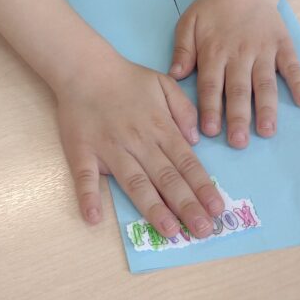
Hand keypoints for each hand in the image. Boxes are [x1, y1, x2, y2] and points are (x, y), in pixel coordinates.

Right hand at [55, 58, 224, 238]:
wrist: (84, 68)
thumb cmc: (126, 78)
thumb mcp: (164, 83)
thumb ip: (184, 109)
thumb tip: (195, 139)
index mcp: (160, 128)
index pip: (186, 163)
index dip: (203, 187)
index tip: (217, 209)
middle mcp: (139, 142)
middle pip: (167, 178)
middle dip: (188, 206)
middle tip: (204, 230)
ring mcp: (110, 149)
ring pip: (135, 183)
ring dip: (154, 208)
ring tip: (171, 231)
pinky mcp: (83, 152)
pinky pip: (85, 177)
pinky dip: (88, 197)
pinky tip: (93, 218)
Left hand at [170, 0, 299, 146]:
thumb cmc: (213, 9)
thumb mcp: (188, 23)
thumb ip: (181, 50)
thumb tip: (173, 76)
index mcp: (214, 52)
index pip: (210, 85)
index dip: (210, 109)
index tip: (210, 132)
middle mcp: (239, 54)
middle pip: (238, 89)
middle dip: (238, 117)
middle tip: (239, 142)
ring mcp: (263, 50)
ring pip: (265, 83)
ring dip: (267, 108)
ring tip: (268, 131)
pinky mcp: (282, 45)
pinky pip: (292, 66)